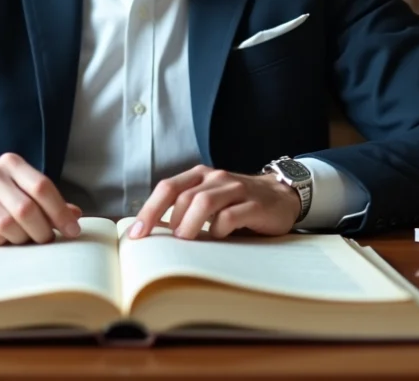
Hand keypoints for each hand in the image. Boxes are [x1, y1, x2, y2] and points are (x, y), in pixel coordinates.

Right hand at [0, 152, 82, 244]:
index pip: (42, 186)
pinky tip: (3, 239)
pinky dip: (2, 242)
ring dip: (22, 238)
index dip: (60, 211)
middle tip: (46, 239)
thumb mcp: (23, 192)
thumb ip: (48, 202)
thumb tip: (75, 215)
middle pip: (26, 208)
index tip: (73, 231)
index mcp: (12, 163)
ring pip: (8, 224)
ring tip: (24, 238)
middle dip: (42, 230)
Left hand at [126, 164, 300, 240]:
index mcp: (200, 175)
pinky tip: (219, 237)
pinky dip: (218, 229)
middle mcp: (216, 177)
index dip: (149, 211)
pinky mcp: (255, 204)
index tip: (136, 234)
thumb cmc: (238, 203)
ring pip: (203, 202)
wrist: (282, 196)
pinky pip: (230, 216)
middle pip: (182, 196)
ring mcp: (236, 189)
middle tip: (167, 243)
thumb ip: (186, 209)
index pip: (167, 188)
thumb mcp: (211, 201)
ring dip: (189, 224)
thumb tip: (153, 233)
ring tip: (185, 240)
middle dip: (167, 221)